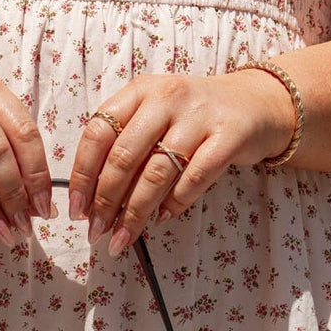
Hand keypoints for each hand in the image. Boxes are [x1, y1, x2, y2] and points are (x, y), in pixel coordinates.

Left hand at [68, 70, 297, 255]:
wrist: (254, 103)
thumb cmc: (193, 117)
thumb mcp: (155, 115)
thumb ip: (126, 145)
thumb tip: (93, 199)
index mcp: (139, 91)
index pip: (98, 133)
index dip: (83, 176)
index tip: (77, 211)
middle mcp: (166, 98)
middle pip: (124, 157)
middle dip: (105, 202)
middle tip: (97, 232)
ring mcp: (199, 116)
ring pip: (157, 173)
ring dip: (135, 214)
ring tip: (122, 238)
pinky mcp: (228, 137)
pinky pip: (194, 178)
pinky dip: (174, 204)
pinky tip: (162, 220)